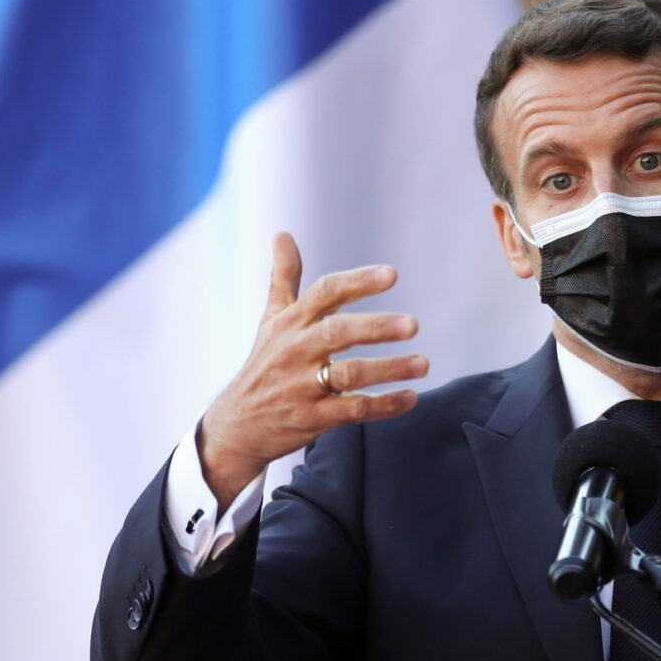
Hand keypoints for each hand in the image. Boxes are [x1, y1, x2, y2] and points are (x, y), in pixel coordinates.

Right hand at [197, 232, 427, 510]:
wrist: (237, 426)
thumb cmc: (263, 364)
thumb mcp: (270, 320)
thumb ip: (284, 278)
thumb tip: (282, 234)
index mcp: (290, 322)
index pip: (325, 293)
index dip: (358, 282)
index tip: (392, 274)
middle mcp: (295, 351)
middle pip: (337, 333)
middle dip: (376, 327)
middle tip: (413, 324)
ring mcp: (302, 386)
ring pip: (349, 374)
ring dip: (389, 369)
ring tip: (423, 363)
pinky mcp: (312, 418)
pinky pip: (352, 409)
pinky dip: (384, 405)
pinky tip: (411, 397)